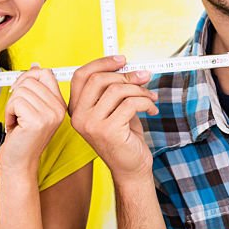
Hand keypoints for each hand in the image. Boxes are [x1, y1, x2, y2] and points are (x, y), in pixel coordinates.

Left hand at [0, 65, 66, 173]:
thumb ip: (35, 88)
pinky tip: (14, 126)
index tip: (20, 91)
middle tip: (17, 112)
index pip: (45, 73)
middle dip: (16, 94)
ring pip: (21, 90)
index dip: (28, 77)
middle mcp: (58, 109)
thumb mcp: (31, 108)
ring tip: (17, 121)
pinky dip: (8, 113)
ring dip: (11, 105)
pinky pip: (15, 101)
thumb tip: (35, 66)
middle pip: (31, 79)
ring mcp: (50, 115)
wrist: (19, 164)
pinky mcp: (37, 121)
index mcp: (59, 104)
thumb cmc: (22, 138)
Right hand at [69, 55, 157, 184]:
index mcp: (76, 108)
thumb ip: (115, 88)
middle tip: (144, 77)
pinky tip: (151, 109)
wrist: (131, 168)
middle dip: (126, 75)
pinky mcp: (108, 131)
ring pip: (117, 90)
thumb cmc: (124, 137)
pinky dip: (145, 102)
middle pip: (99, 79)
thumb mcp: (115, 108)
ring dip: (140, 90)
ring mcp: (91, 124)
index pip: (81, 75)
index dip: (102, 63)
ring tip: (150, 98)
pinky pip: (130, 103)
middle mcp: (79, 116)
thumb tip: (129, 66)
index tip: (123, 60)